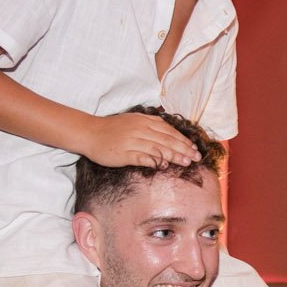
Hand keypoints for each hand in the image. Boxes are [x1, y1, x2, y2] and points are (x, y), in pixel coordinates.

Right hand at [82, 112, 198, 168]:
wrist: (90, 133)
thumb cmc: (113, 129)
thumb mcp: (134, 120)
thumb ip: (152, 125)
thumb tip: (170, 133)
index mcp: (144, 121)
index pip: (169, 131)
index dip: (183, 140)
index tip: (194, 149)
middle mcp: (140, 129)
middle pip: (167, 140)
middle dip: (184, 150)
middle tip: (196, 158)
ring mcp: (132, 141)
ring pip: (158, 149)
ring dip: (174, 156)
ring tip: (186, 163)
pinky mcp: (124, 153)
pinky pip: (142, 157)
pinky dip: (154, 161)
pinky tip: (164, 166)